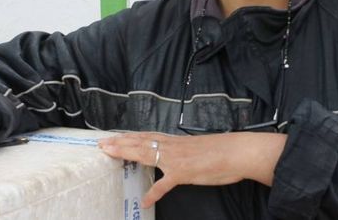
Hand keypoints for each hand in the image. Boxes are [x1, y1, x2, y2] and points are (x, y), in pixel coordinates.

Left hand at [98, 131, 285, 207]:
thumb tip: (175, 157)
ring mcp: (176, 159)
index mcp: (175, 141)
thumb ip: (183, 152)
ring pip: (146, 153)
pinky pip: (165, 184)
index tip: (112, 136)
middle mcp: (172, 147)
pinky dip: (154, 192)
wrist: (236, 151)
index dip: (128, 137)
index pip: (146, 137)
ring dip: (126, 153)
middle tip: (101, 143)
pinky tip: (145, 200)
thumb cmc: (221, 150)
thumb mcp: (197, 149)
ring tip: (109, 153)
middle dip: (119, 142)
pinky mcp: (183, 173)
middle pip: (140, 142)